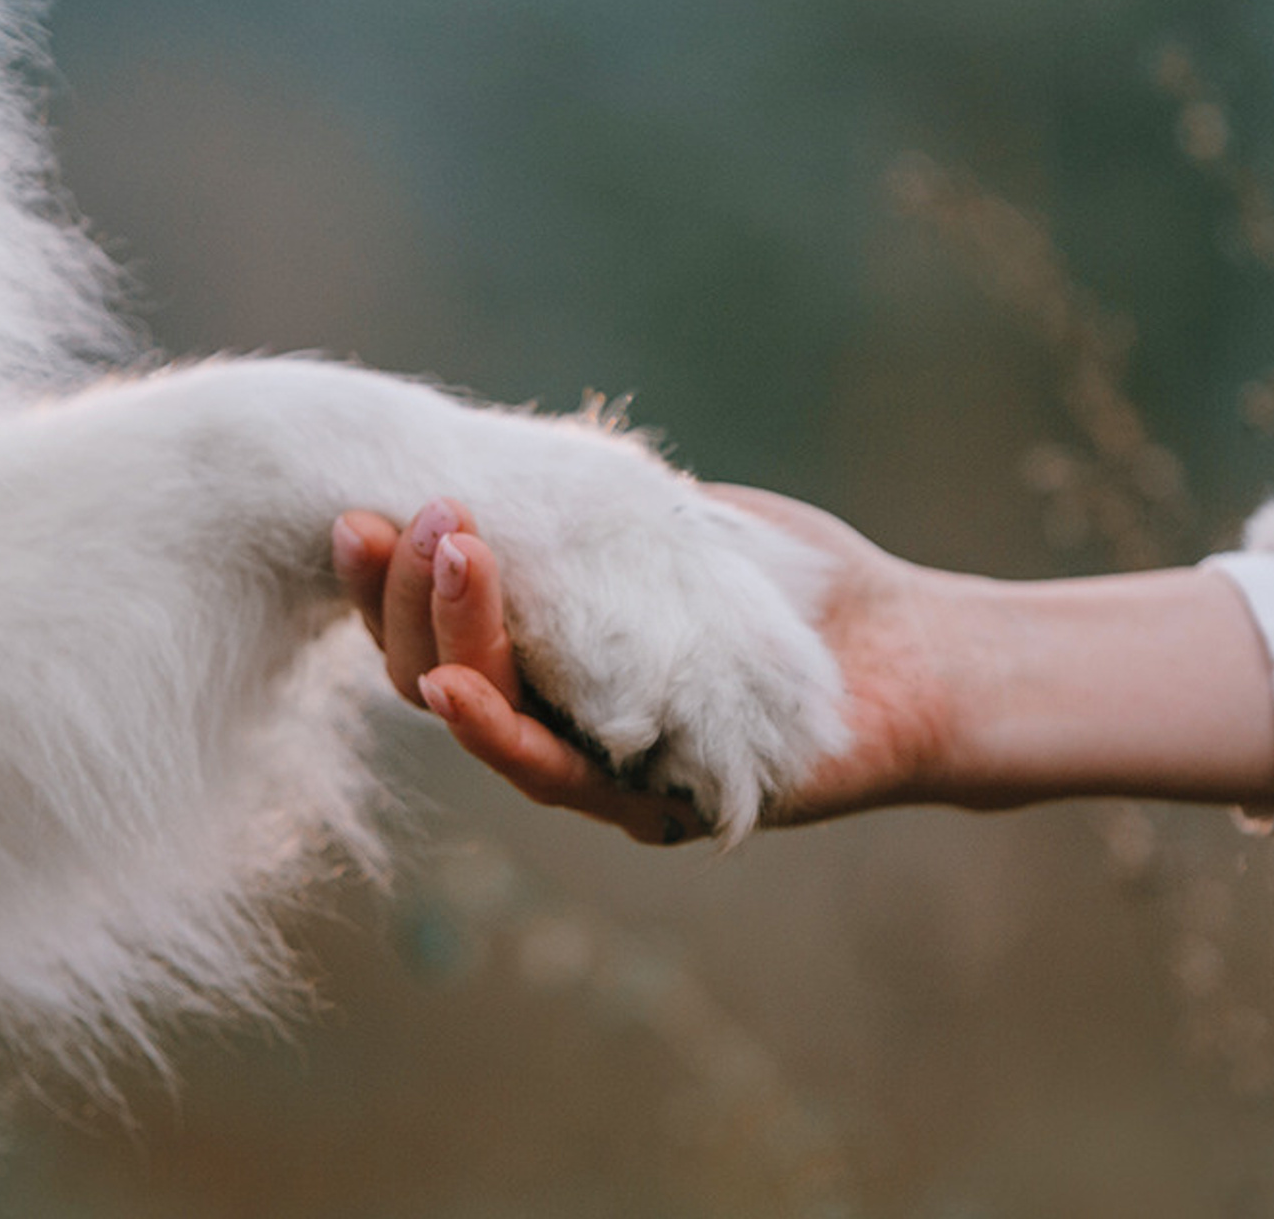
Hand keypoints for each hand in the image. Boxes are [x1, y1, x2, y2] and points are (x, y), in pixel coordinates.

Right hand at [331, 486, 962, 842]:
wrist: (908, 649)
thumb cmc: (788, 582)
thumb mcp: (669, 522)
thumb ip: (583, 511)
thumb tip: (483, 467)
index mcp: (549, 645)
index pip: (441, 613)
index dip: (390, 568)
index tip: (365, 500)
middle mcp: (555, 711)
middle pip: (436, 667)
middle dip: (406, 591)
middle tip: (416, 512)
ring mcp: (595, 766)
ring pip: (483, 716)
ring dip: (450, 636)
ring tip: (445, 554)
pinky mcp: (648, 806)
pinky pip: (553, 776)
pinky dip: (496, 732)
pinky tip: (454, 687)